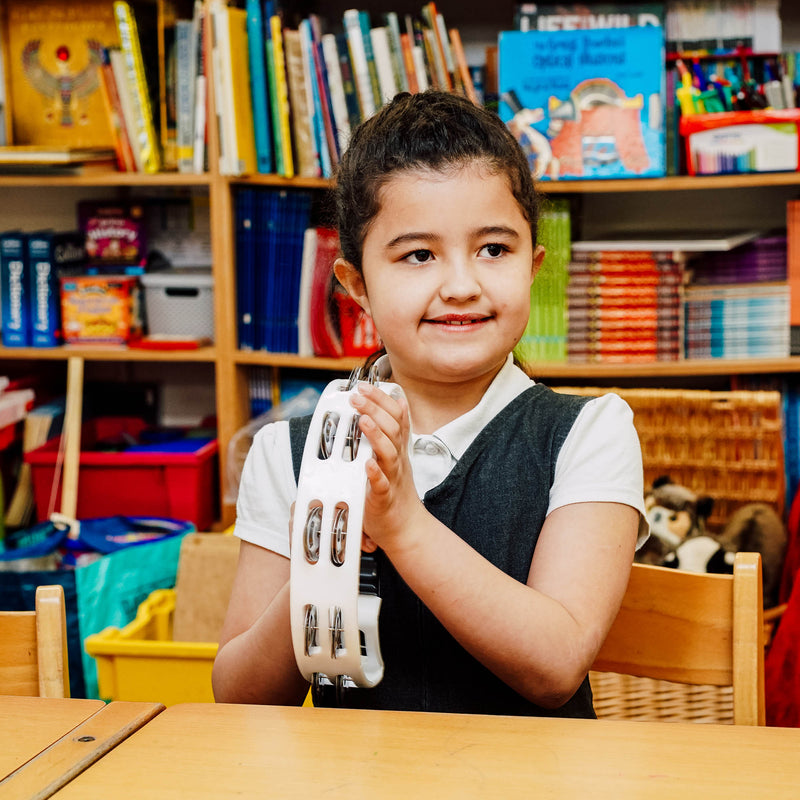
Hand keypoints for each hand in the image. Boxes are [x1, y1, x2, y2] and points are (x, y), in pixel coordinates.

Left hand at [350, 382, 423, 552]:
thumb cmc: (395, 489)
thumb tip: (393, 402)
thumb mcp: (395, 455)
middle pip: (392, 428)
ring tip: (362, 420)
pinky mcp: (383, 497)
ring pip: (388, 452)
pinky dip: (374, 474)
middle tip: (357, 395)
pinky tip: (367, 464)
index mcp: (398, 447)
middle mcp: (397, 458)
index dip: (382, 398)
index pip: (396, 415)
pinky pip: (381, 484)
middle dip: (374, 409)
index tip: (365, 385)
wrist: (406, 526)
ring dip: (376, 435)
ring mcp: (392, 477)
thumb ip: (391, 431)